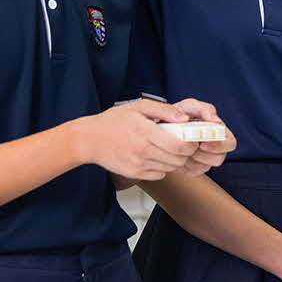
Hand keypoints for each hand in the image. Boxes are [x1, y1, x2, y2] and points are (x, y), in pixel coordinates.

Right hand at [76, 99, 197, 181]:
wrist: (89, 139)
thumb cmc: (113, 121)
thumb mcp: (138, 107)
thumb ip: (164, 111)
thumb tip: (184, 119)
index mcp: (145, 132)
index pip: (179, 146)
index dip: (190, 144)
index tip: (191, 138)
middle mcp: (142, 151)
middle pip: (178, 159)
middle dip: (186, 153)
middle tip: (184, 144)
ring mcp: (138, 165)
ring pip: (171, 168)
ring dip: (175, 160)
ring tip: (170, 149)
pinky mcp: (135, 174)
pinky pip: (159, 175)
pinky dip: (163, 167)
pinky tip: (157, 156)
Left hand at [165, 98, 236, 174]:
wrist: (161, 127)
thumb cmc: (179, 115)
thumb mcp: (190, 106)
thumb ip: (204, 109)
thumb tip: (216, 121)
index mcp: (220, 132)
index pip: (230, 143)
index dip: (219, 145)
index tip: (203, 142)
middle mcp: (216, 148)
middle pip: (219, 159)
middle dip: (203, 154)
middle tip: (191, 147)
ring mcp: (205, 160)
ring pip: (205, 167)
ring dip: (192, 157)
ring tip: (182, 147)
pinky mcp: (194, 169)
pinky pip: (193, 171)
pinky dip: (184, 163)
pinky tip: (178, 153)